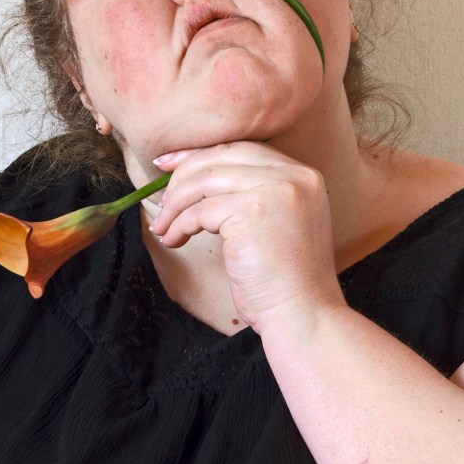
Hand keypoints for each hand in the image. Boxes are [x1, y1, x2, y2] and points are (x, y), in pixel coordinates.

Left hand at [148, 141, 347, 330]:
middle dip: (182, 174)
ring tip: (164, 226)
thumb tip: (196, 178)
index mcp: (303, 176)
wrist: (303, 314)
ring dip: (176, 204)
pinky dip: (180, 225)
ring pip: (205, 181)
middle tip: (159, 196)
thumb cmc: (285, 280)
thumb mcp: (277, 224)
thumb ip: (253, 195)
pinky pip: (200, 211)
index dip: (200, 155)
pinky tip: (174, 240)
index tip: (170, 166)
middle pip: (221, 157)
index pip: (241, 150)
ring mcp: (275, 190)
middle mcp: (293, 175)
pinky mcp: (253, 211)